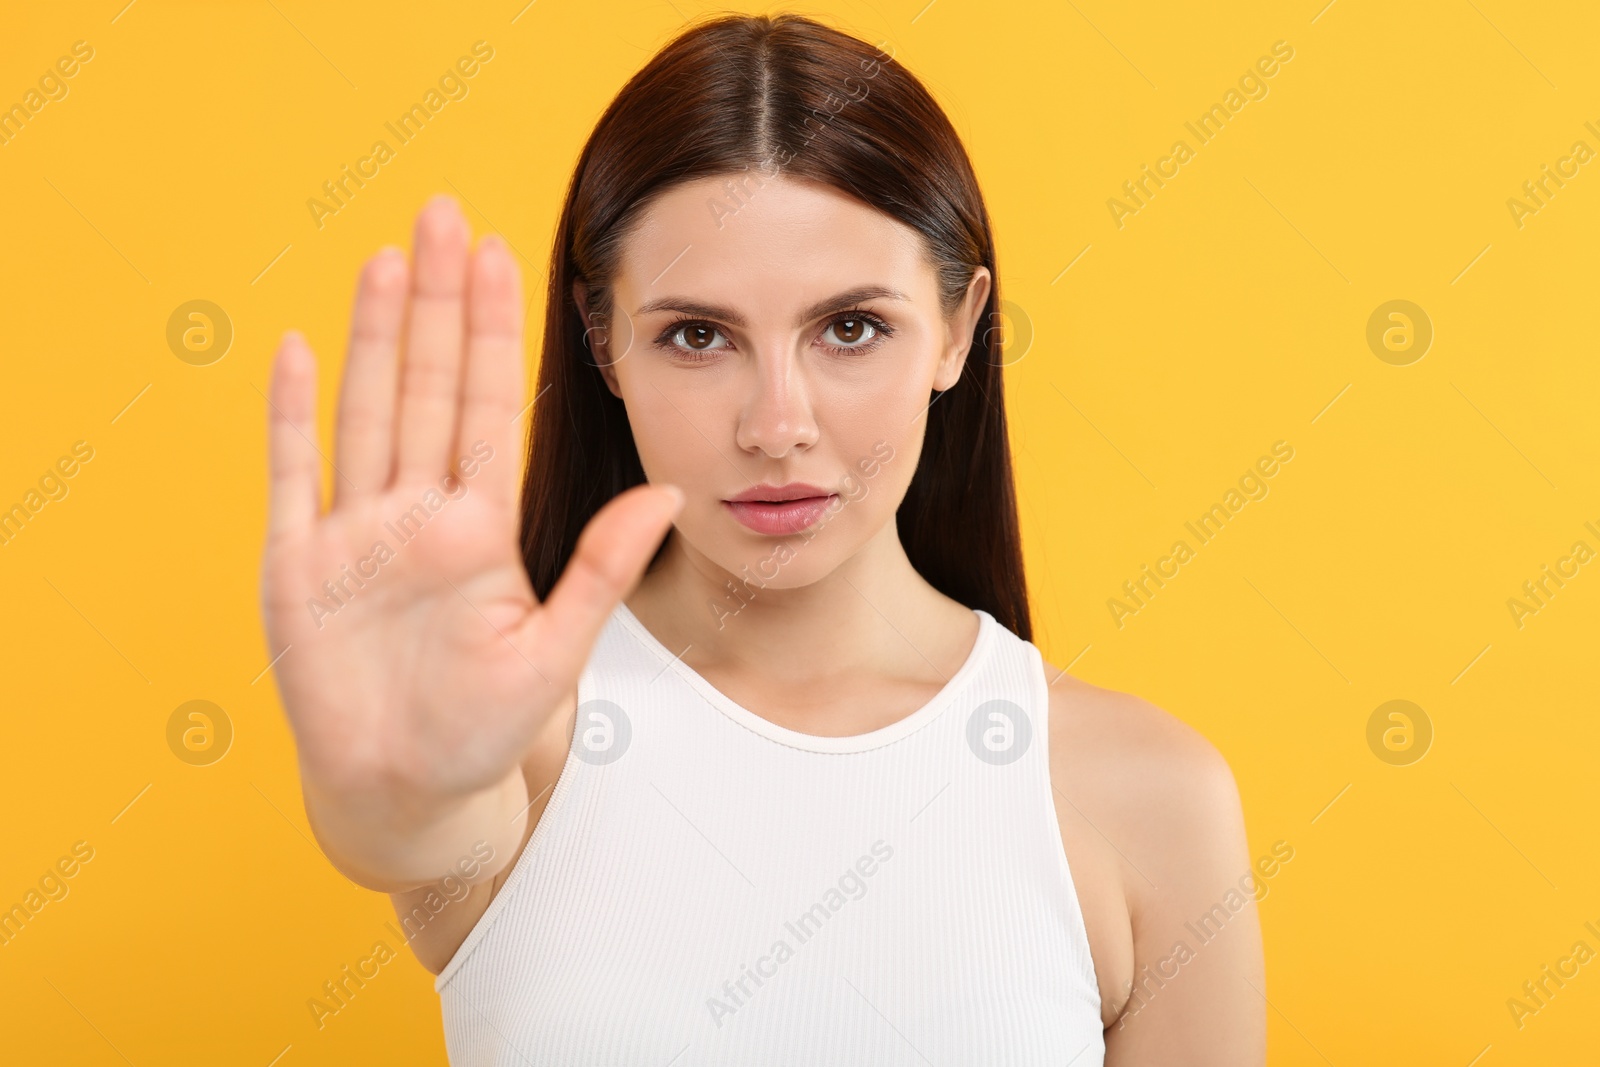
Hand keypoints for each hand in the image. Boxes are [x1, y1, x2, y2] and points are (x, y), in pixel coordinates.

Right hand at [259, 195, 680, 809]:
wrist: (407, 791)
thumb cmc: (482, 729)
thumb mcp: (554, 650)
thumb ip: (600, 569)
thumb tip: (667, 494)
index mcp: (478, 530)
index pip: (487, 407)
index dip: (490, 331)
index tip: (499, 255)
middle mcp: (416, 517)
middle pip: (427, 387)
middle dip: (436, 302)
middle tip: (440, 214)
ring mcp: (353, 535)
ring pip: (366, 413)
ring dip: (373, 337)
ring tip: (385, 259)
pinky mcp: (296, 569)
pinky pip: (293, 478)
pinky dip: (290, 416)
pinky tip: (295, 349)